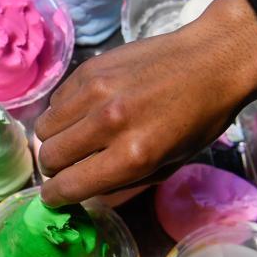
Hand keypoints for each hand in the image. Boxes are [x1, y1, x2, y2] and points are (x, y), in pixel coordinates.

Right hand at [35, 0, 256, 206]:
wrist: (212, 60)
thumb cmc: (199, 119)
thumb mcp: (170, 165)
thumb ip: (125, 184)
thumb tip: (88, 196)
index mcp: (133, 156)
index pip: (69, 185)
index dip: (55, 196)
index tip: (53, 196)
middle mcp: (108, 123)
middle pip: (49, 156)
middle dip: (52, 169)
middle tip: (66, 166)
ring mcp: (95, 92)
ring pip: (44, 128)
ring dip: (53, 140)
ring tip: (72, 138)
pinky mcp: (89, 69)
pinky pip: (55, 101)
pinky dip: (62, 113)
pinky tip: (83, 112)